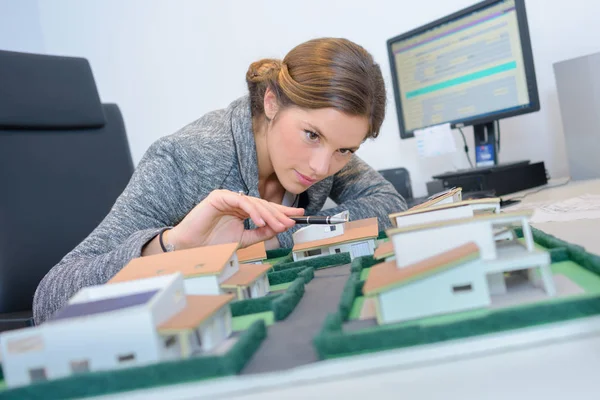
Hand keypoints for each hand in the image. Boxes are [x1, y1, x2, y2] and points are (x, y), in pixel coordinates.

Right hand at [168, 189, 303, 249]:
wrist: (192, 247)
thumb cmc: (212, 243)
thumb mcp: (244, 239)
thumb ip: (261, 233)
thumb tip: (280, 228)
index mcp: (242, 209)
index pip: (265, 208)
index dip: (282, 211)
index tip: (298, 215)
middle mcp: (236, 201)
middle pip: (263, 204)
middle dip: (279, 214)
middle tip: (291, 222)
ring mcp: (228, 197)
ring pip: (254, 202)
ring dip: (268, 215)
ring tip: (279, 225)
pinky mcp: (219, 196)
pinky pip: (241, 202)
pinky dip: (253, 211)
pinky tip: (261, 221)